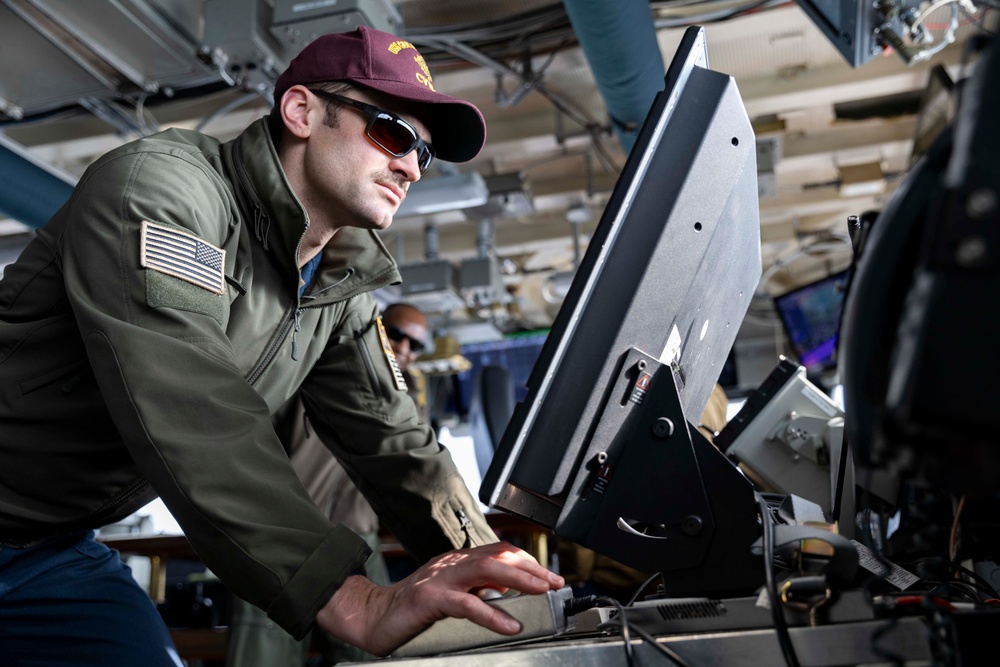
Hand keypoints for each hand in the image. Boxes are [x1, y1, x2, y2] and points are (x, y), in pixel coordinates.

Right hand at [314, 541, 564, 655]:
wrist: (372, 617)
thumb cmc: (411, 611)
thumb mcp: (451, 596)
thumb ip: (476, 590)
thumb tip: (509, 594)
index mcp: (458, 562)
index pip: (500, 552)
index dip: (528, 562)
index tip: (550, 576)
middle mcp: (451, 563)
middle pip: (499, 556)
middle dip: (531, 568)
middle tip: (555, 582)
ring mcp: (441, 578)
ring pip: (488, 570)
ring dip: (520, 580)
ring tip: (541, 592)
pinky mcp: (431, 598)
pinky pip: (468, 603)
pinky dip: (493, 614)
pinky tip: (510, 624)